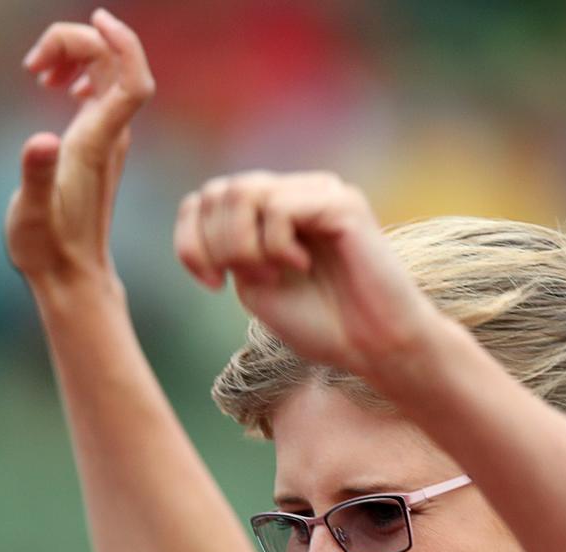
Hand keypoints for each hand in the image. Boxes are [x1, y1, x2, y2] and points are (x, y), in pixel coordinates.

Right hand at [5, 9, 152, 289]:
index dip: (124, 43)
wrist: (72, 275)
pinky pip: (100, 91)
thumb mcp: (31, 213)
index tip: (96, 19)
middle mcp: (109, 134)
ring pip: (107, 73)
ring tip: (36, 70)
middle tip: (32, 64)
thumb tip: (40, 140)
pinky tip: (55, 86)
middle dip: (77, 42)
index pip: (131, 80)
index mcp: (97, 141)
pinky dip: (78, 73)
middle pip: (114, 64)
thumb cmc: (48, 248)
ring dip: (75, 55)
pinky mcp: (97, 143)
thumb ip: (36, 176)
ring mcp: (106, 137)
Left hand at [172, 171, 448, 377]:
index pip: (206, 199)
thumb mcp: (253, 284)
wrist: (374, 347)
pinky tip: (303, 265)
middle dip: (218, 245)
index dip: (191, 239)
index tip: (212, 284)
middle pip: (220, 191)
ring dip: (244, 245)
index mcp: (272, 212)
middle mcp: (296, 192)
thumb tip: (210, 203)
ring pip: (244, 193)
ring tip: (274, 274)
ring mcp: (320, 192)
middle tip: (252, 281)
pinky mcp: (342, 202)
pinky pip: (280, 208)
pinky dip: (277, 245)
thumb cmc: (321, 323)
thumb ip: (228, 244)